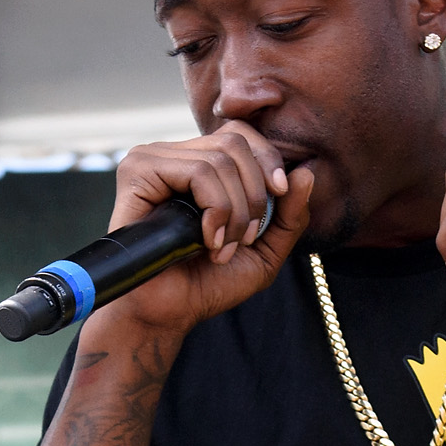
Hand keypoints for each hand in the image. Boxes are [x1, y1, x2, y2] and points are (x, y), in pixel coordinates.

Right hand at [97, 122, 315, 336]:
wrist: (168, 312)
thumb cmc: (209, 283)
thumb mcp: (265, 251)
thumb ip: (290, 215)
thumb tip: (307, 171)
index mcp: (197, 163)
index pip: (241, 133)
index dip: (267, 160)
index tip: (279, 195)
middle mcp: (173, 155)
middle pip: (235, 142)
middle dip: (254, 195)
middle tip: (242, 240)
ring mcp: (151, 159)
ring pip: (220, 159)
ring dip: (234, 212)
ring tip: (220, 248)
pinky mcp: (138, 171)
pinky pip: (198, 172)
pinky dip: (215, 209)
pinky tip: (206, 241)